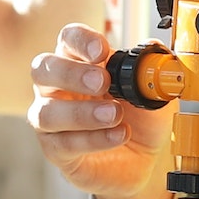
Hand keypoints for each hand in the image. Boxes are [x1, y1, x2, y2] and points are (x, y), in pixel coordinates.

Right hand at [29, 23, 175, 198]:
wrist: (145, 158)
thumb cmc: (140, 118)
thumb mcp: (154, 89)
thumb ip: (153, 68)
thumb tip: (154, 47)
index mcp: (79, 62)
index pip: (68, 39)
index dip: (80, 41)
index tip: (102, 50)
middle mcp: (57, 87)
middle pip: (43, 69)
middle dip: (72, 73)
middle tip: (103, 82)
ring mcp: (51, 119)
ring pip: (46, 112)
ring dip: (82, 113)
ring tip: (115, 115)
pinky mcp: (56, 150)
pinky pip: (64, 144)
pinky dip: (93, 139)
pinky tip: (118, 136)